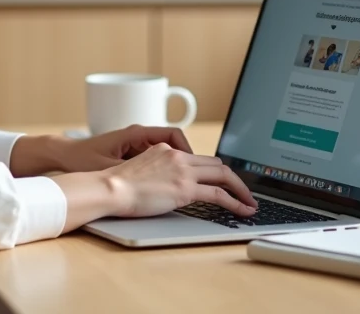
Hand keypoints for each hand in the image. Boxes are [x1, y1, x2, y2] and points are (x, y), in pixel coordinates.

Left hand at [59, 124, 194, 171]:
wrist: (64, 155)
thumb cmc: (82, 157)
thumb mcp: (108, 166)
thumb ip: (131, 171)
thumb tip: (153, 181)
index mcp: (136, 133)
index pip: (173, 134)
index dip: (188, 149)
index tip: (195, 165)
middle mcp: (138, 136)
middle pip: (174, 143)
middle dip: (188, 159)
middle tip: (199, 177)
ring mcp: (134, 145)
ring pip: (166, 153)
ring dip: (176, 167)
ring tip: (184, 184)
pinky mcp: (130, 155)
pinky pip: (155, 160)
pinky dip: (164, 171)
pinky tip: (165, 186)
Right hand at [103, 142, 258, 218]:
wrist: (110, 188)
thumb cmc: (116, 185)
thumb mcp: (140, 170)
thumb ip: (157, 171)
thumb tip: (166, 185)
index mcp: (165, 149)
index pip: (197, 157)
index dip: (213, 170)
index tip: (222, 180)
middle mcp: (178, 156)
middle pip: (215, 163)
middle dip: (232, 178)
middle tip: (242, 192)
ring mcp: (183, 171)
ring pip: (223, 174)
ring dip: (240, 189)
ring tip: (250, 202)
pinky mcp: (186, 188)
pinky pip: (220, 194)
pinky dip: (236, 202)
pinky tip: (243, 210)